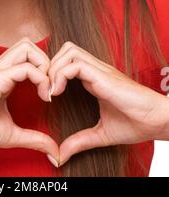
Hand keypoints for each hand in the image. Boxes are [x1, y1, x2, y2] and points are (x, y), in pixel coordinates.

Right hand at [0, 38, 58, 161]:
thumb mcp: (12, 134)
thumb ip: (34, 138)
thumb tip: (54, 152)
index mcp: (2, 75)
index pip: (27, 56)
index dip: (43, 70)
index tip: (49, 95)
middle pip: (28, 43)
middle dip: (45, 60)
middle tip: (50, 86)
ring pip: (27, 46)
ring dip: (43, 65)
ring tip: (47, 89)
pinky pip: (26, 67)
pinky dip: (41, 79)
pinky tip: (43, 97)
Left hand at [48, 41, 168, 166]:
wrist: (158, 121)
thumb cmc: (136, 123)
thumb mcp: (101, 134)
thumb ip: (80, 141)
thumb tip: (61, 155)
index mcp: (94, 78)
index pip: (68, 60)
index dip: (53, 72)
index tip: (48, 96)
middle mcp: (95, 69)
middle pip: (65, 49)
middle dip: (50, 65)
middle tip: (46, 90)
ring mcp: (100, 70)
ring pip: (68, 50)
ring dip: (54, 68)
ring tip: (52, 91)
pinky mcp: (103, 76)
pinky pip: (75, 64)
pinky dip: (60, 75)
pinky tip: (58, 93)